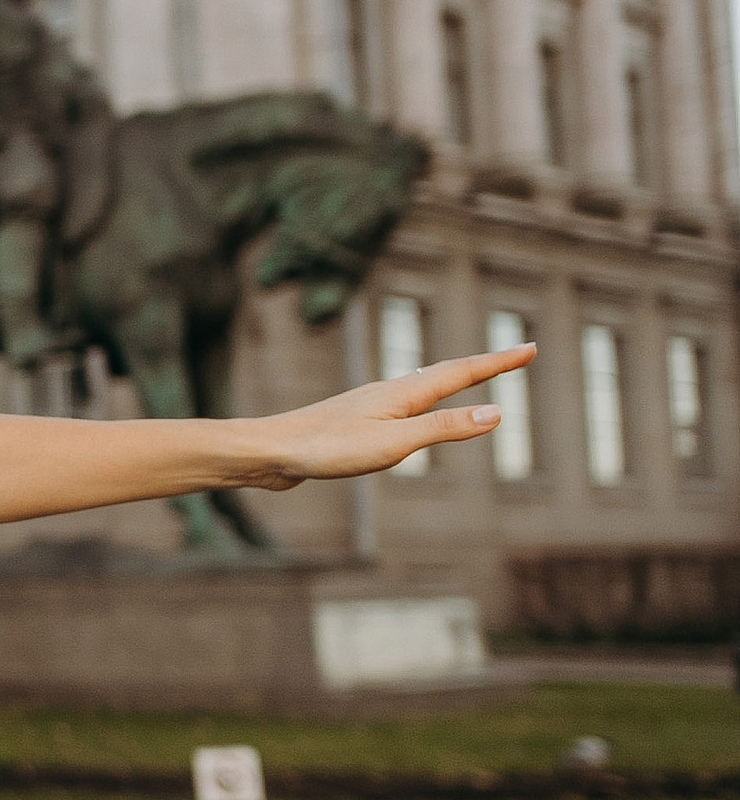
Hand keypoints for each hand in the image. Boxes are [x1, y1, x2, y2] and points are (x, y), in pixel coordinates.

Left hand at [243, 346, 533, 489]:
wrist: (269, 451)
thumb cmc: (326, 449)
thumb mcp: (393, 444)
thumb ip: (443, 428)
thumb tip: (497, 413)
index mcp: (402, 394)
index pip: (462, 372)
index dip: (499, 363)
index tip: (531, 348)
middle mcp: (389, 391)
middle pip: (446, 372)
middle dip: (485, 366)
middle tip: (517, 355)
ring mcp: (370, 405)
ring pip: (423, 386)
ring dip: (456, 377)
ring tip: (474, 373)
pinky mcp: (353, 422)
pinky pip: (404, 404)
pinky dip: (427, 400)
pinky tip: (413, 408)